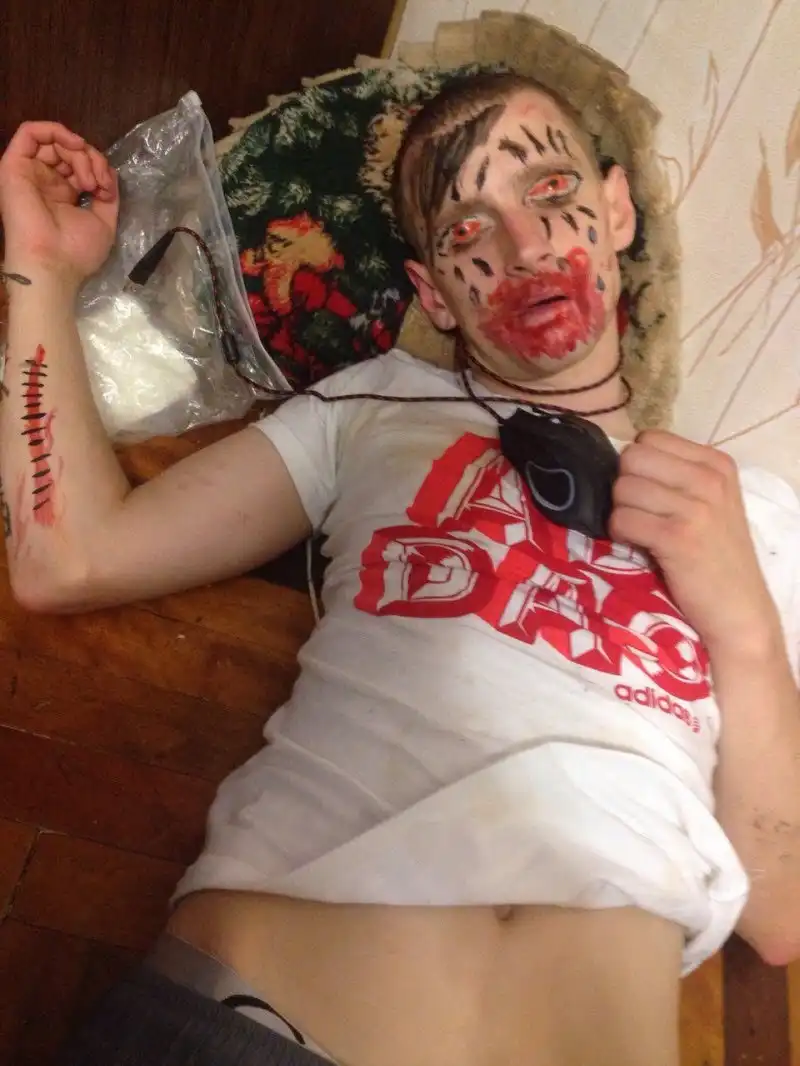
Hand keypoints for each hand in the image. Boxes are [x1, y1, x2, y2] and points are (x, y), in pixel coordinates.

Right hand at [0, 122, 118, 288]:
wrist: (53, 264)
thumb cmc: (76, 251)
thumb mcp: (104, 222)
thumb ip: (107, 193)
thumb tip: (108, 173)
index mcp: (63, 195)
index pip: (81, 166)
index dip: (100, 169)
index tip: (108, 190)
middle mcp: (45, 182)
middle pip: (70, 152)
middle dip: (92, 160)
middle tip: (99, 184)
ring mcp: (30, 173)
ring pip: (55, 142)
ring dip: (79, 152)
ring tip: (89, 178)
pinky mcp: (14, 165)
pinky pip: (30, 132)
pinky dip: (56, 130)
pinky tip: (75, 145)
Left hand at [608, 430, 780, 656]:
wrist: (739, 609)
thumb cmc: (715, 555)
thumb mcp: (709, 503)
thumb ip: (674, 476)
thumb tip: (619, 458)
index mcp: (716, 463)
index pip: (649, 438)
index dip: (637, 466)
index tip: (647, 492)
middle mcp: (709, 479)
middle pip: (631, 459)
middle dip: (624, 486)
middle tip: (638, 513)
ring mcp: (695, 507)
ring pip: (623, 488)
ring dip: (621, 512)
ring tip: (640, 532)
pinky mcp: (677, 537)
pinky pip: (622, 518)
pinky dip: (620, 533)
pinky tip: (637, 545)